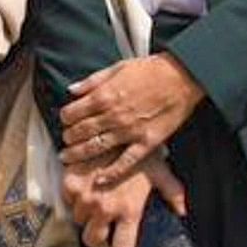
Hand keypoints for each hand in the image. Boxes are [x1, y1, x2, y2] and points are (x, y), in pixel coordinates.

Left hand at [60, 56, 203, 179]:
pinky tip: (100, 179)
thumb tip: (72, 90)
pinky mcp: (146, 142)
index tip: (65, 121)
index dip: (65, 118)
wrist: (181, 77)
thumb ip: (93, 81)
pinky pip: (126, 162)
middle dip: (69, 138)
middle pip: (81, 132)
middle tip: (66, 141)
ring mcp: (129, 131)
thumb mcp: (118, 67)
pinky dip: (112, 173)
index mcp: (105, 95)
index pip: (73, 112)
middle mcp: (113, 115)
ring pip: (96, 147)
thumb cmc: (151, 70)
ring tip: (68, 158)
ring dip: (78, 154)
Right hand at [65, 150, 191, 246]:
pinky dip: (74, 195)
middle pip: (92, 239)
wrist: (111, 127)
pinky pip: (67, 200)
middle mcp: (104, 209)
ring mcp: (85, 198)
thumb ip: (171, 192)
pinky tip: (84, 184)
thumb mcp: (159, 171)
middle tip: (101, 223)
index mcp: (128, 210)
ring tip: (94, 198)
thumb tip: (182, 210)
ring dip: (85, 214)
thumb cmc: (137, 148)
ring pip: (78, 219)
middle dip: (95, 235)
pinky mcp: (70, 184)